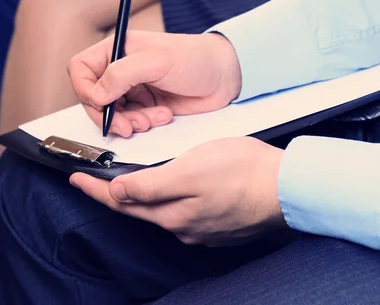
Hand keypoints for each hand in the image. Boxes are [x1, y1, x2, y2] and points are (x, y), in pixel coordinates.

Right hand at [68, 31, 241, 136]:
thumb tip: (97, 95)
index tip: (100, 103)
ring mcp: (133, 88)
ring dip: (128, 121)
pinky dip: (143, 123)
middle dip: (108, 115)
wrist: (225, 76)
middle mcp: (122, 68)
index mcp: (118, 49)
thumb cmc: (196, 58)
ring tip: (152, 119)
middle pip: (93, 96)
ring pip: (111, 114)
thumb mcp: (158, 61)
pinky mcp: (146, 105)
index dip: (84, 88)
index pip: (81, 68)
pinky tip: (163, 116)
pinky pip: (131, 121)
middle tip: (127, 125)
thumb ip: (123, 74)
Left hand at [70, 137, 285, 245]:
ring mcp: (202, 229)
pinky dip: (170, 201)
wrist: (286, 187)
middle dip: (113, 196)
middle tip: (92, 181)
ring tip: (130, 183)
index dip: (96, 190)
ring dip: (143, 199)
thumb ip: (152, 184)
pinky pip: (184, 213)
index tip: (75, 179)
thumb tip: (118, 193)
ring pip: (162, 212)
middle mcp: (183, 227)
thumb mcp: (192, 168)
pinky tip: (174, 191)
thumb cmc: (243, 171)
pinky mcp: (218, 224)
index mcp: (172, 214)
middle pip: (138, 210)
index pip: (122, 203)